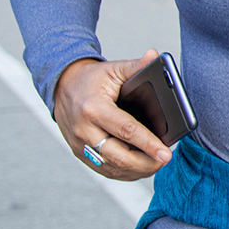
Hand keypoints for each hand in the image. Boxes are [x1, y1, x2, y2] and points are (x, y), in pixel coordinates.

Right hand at [52, 52, 171, 180]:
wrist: (62, 87)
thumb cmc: (92, 79)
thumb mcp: (113, 69)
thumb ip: (136, 65)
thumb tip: (155, 55)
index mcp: (93, 109)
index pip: (126, 130)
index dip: (148, 143)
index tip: (167, 152)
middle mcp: (84, 130)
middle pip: (119, 156)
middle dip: (146, 162)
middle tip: (166, 159)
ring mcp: (79, 145)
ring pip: (112, 168)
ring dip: (137, 171)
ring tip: (157, 164)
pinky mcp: (79, 153)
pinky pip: (104, 170)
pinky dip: (124, 173)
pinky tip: (140, 169)